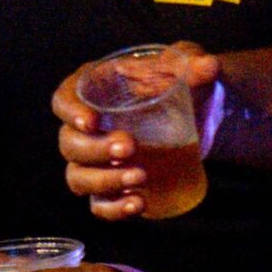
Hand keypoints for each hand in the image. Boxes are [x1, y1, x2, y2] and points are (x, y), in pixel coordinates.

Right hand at [53, 43, 224, 220]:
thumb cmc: (177, 81)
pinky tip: (138, 204)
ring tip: (139, 178)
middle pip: (69, 144)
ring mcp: (96, 161)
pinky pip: (99, 204)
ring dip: (104, 181)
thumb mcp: (184, 64)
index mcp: (93, 89)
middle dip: (95, 150)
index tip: (91, 122)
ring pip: (78, 178)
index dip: (70, 112)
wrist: (196, 112)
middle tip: (129, 148)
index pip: (64, 99)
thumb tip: (207, 67)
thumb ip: (192, 62)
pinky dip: (113, 209)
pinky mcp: (113, 187)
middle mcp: (86, 127)